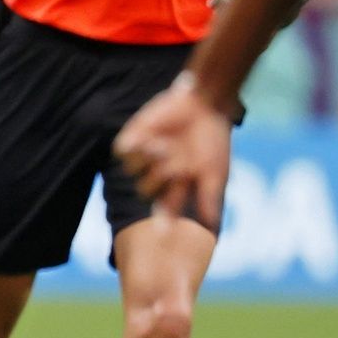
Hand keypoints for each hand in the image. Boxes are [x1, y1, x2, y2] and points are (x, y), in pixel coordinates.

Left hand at [114, 79, 230, 227]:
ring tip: (166, 145)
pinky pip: (122, 152)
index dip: (163, 219)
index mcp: (177, 183)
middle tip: (179, 163)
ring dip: (150, 160)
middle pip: (145, 190)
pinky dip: (134, 148)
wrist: (204, 104)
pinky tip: (150, 137)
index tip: (162, 233)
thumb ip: (208, 198)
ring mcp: (145, 156)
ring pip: (132, 172)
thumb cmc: (212, 139)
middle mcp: (158, 172)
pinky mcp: (133, 138)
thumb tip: (211, 227)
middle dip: (161, 178)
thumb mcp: (214, 171)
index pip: (166, 207)